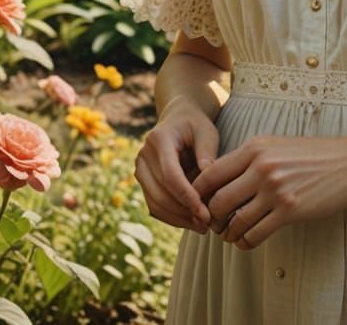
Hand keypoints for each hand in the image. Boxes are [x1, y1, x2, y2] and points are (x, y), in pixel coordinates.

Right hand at [133, 96, 218, 234]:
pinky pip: (154, 205)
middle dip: (184, 211)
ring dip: (178, 219)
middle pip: (161, 192)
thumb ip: (207, 150)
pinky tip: (190, 221)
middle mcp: (143, 155)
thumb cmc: (196, 125)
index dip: (186, 196)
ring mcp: (140, 169)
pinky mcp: (142, 181)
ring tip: (201, 226)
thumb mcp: (207, 130)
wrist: (178, 119)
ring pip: (155, 203)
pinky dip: (171, 217)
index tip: (204, 212)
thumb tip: (207, 177)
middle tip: (207, 224)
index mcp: (159, 139)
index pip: (170, 174)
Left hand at [191, 133, 346, 250]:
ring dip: (228, 234)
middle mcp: (261, 167)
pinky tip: (246, 241)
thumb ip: (249, 159)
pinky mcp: (290, 210)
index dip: (199, 194)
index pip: (210, 173)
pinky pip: (255, 234)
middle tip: (215, 225)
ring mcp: (276, 189)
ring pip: (235, 221)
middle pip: (217, 201)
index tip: (202, 205)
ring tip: (230, 235)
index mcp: (254, 148)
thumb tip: (219, 181)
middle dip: (211, 218)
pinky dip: (245, 242)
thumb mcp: (277, 146)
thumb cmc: (313, 155)